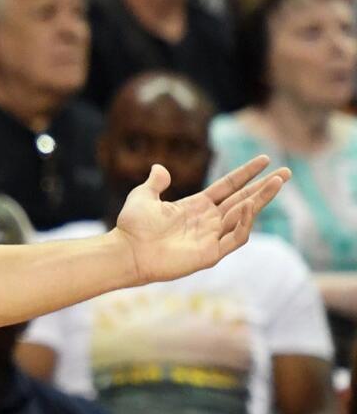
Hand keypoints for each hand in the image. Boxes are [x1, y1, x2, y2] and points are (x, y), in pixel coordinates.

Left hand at [115, 156, 288, 283]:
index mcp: (196, 206)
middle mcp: (207, 220)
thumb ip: (155, 183)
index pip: (228, 187)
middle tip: (286, 172)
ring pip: (244, 216)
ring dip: (261, 199)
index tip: (263, 159)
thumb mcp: (143, 196)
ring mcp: (211, 237)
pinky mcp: (211, 254)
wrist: (127, 251)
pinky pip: (235, 237)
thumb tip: (160, 167)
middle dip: (264, 187)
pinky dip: (243, 222)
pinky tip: (248, 205)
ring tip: (277, 182)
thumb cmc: (132, 227)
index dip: (246, 174)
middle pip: (243, 199)